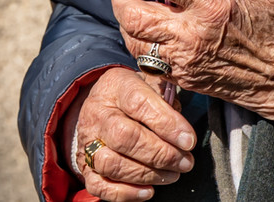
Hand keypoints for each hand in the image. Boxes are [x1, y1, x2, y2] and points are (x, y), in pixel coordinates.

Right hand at [69, 67, 197, 201]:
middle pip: (124, 136)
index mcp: (115, 87)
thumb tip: (181, 128)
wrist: (100, 104)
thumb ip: (166, 97)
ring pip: (111, 163)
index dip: (166, 123)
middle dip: (160, 154)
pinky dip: (125, 193)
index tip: (188, 140)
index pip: (138, 103)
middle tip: (185, 161)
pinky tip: (149, 191)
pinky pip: (99, 185)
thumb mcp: (149, 83)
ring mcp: (88, 140)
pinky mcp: (84, 165)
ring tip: (172, 174)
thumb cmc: (132, 97)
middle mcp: (97, 113)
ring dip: (147, 174)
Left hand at [103, 0, 273, 129]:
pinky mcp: (186, 80)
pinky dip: (141, 43)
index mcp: (212, 6)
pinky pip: (148, 62)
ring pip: (133, 40)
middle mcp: (191, 36)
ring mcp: (185, 62)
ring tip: (138, 4)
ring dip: (127, 20)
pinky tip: (152, 30)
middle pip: (133, 15)